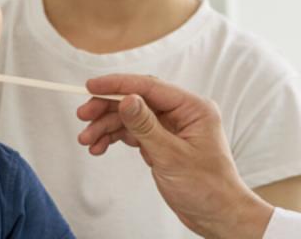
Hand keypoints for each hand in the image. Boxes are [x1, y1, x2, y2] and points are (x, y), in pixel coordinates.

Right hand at [76, 74, 273, 238]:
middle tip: (83, 116)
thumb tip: (127, 99)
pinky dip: (115, 138)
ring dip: (107, 127)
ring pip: (132, 118)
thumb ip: (146, 126)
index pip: (150, 87)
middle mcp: (183, 114)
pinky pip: (134, 133)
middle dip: (108, 108)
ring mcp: (172, 128)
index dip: (119, 85)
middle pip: (137, 100)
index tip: (92, 86)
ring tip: (87, 140)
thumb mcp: (171, 156)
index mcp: (194, 108)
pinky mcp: (163, 142)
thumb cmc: (207, 188)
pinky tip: (100, 147)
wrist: (217, 215)